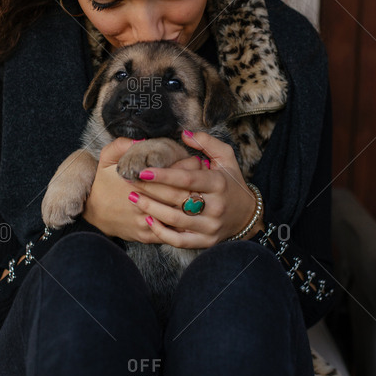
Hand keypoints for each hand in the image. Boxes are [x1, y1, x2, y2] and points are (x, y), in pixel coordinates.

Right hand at [82, 137, 199, 241]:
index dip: (188, 167)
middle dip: (196, 185)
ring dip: (192, 205)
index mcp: (137, 183)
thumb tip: (141, 140)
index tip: (196, 160)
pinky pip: (171, 231)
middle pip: (179, 196)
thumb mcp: (106, 159)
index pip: (171, 176)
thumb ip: (121, 145)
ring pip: (178, 216)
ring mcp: (146, 223)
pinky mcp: (147, 236)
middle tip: (205, 175)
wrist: (91, 214)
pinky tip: (190, 212)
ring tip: (203, 192)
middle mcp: (143, 205)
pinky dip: (183, 222)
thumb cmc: (102, 184)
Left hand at [125, 130, 264, 247]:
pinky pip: (179, 240)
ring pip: (175, 221)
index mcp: (218, 183)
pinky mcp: (205, 242)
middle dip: (150, 190)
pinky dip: (161, 232)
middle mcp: (216, 206)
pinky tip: (148, 220)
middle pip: (177, 199)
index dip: (164, 175)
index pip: (188, 179)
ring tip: (133, 197)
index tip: (143, 170)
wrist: (246, 215)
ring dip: (151, 209)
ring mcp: (210, 226)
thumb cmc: (231, 182)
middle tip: (129, 181)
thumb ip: (206, 142)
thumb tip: (184, 133)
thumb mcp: (226, 158)